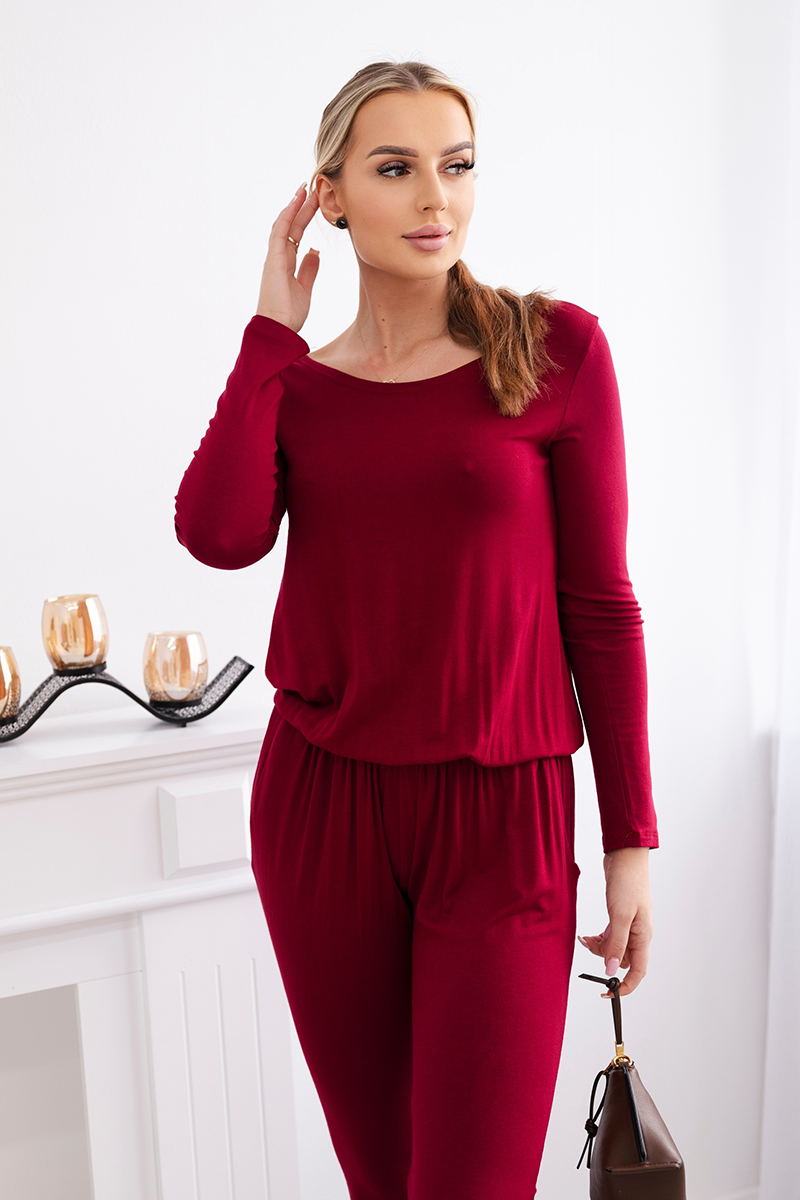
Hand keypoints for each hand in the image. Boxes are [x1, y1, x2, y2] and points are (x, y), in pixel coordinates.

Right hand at [256, 181, 320, 332]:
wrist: (279, 329)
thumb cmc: (289, 315)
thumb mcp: (304, 289)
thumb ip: (308, 271)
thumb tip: (315, 253)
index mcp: (285, 264)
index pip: (295, 235)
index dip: (304, 218)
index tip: (314, 203)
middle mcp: (277, 258)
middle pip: (291, 227)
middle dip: (301, 208)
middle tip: (312, 189)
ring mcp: (274, 258)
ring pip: (284, 225)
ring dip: (294, 207)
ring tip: (304, 189)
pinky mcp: (273, 261)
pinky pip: (280, 233)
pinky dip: (287, 217)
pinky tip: (295, 203)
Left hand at [577, 847, 652, 998]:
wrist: (625, 857)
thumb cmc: (628, 883)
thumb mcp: (620, 915)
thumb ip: (615, 944)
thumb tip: (611, 970)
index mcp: (643, 936)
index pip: (638, 971)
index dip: (625, 986)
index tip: (609, 993)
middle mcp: (639, 934)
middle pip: (622, 960)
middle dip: (604, 959)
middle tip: (589, 947)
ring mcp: (630, 925)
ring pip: (614, 947)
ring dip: (599, 947)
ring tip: (584, 939)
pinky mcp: (621, 916)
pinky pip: (611, 935)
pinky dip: (599, 937)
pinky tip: (588, 934)